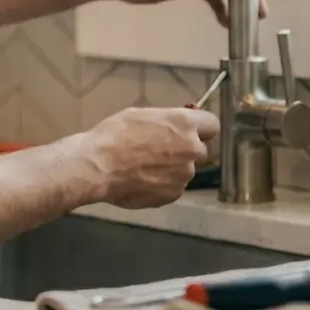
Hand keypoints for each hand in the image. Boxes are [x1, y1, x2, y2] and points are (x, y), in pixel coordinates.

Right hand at [78, 107, 220, 208]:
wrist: (97, 166)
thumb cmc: (114, 134)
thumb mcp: (141, 115)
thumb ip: (166, 122)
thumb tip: (175, 128)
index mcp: (184, 125)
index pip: (212, 125)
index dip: (201, 128)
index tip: (190, 131)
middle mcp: (191, 150)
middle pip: (200, 150)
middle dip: (185, 151)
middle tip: (161, 151)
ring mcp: (184, 175)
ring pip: (184, 171)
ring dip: (171, 169)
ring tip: (143, 168)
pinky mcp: (173, 194)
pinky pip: (172, 187)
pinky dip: (161, 185)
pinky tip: (139, 180)